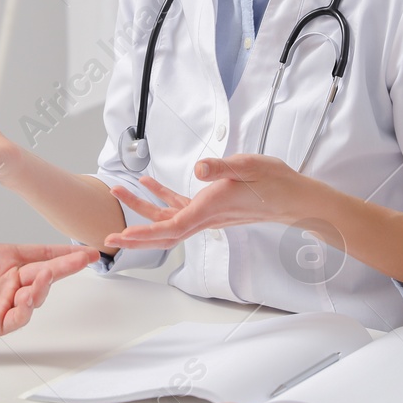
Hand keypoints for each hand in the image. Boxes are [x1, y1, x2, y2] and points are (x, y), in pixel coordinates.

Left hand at [0, 168, 99, 340]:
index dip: (62, 252)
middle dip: (67, 267)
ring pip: (35, 296)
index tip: (85, 248)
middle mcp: (6, 279)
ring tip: (41, 280)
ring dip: (42, 288)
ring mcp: (1, 302)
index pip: (40, 253)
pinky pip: (17, 318)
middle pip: (45, 273)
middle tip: (86, 259)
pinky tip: (25, 299)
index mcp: (2, 257)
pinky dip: (25, 310)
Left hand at [103, 154, 301, 249]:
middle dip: (135, 235)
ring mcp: (206, 215)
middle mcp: (205, 217)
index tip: (123, 236)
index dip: (144, 234)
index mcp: (211, 208)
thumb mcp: (250, 166)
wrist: (294, 197)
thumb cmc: (275, 182)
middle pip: (163, 233)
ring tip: (119, 190)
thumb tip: (198, 168)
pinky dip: (161, 199)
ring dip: (142, 210)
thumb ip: (223, 166)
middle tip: (108, 235)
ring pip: (168, 220)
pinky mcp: (210, 207)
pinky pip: (179, 208)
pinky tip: (149, 184)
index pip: (171, 228)